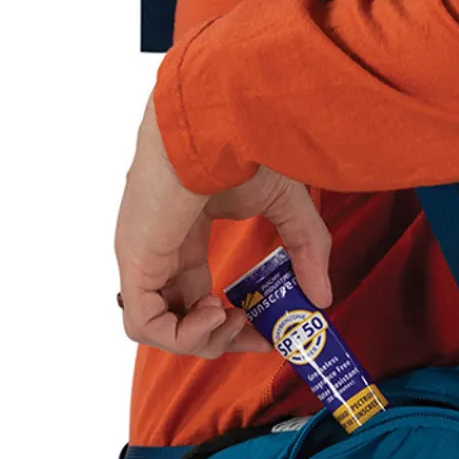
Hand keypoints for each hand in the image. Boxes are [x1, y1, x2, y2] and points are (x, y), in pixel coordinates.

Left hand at [115, 99, 332, 357]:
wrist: (220, 118)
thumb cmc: (243, 145)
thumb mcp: (287, 206)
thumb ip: (306, 250)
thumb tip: (324, 297)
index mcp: (184, 238)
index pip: (195, 299)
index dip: (230, 326)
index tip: (266, 334)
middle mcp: (158, 251)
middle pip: (177, 319)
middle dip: (221, 340)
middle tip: (257, 337)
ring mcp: (142, 257)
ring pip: (156, 328)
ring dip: (201, 339)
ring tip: (234, 319)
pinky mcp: (135, 260)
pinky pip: (144, 324)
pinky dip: (182, 334)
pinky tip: (217, 311)